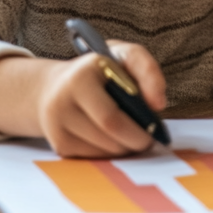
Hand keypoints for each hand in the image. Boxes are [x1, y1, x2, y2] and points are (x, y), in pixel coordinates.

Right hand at [0, 40, 166, 156]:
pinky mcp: (59, 144)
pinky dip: (111, 152)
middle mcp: (61, 103)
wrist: (55, 86)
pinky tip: (116, 139)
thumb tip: (158, 105)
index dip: (138, 125)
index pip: (111, 116)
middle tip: (150, 137)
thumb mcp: (124, 55)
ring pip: (103, 149)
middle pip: (109, 134)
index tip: (155, 125)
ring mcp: (56, 127)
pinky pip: (93, 156)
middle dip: (136, 139)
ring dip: (126, 147)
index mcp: (80, 78)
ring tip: (135, 135)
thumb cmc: (100, 70)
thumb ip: (147, 70)